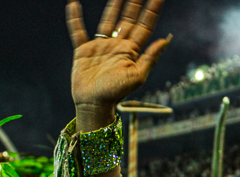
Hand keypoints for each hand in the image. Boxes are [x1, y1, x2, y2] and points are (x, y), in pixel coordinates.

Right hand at [66, 0, 170, 131]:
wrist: (94, 104)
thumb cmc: (116, 93)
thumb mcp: (138, 76)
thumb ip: (151, 57)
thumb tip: (166, 39)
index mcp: (131, 51)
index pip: (144, 25)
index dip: (151, 10)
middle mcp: (117, 45)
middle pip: (128, 18)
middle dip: (135, 3)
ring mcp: (101, 46)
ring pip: (107, 20)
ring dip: (113, 6)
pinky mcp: (83, 50)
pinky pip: (78, 31)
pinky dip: (74, 18)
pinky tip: (73, 4)